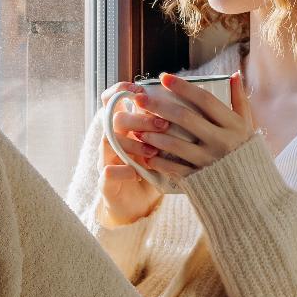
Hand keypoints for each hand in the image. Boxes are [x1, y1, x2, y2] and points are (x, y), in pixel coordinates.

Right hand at [97, 80, 165, 224]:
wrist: (139, 205)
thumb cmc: (154, 170)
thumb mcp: (162, 145)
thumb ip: (168, 126)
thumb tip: (191, 102)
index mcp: (124, 127)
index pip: (112, 99)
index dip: (121, 91)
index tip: (140, 90)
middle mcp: (111, 139)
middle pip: (115, 119)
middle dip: (139, 119)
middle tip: (163, 124)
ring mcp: (105, 159)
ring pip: (109, 142)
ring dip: (132, 144)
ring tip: (153, 150)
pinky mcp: (105, 182)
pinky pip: (107, 172)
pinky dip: (124, 171)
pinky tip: (139, 173)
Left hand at [125, 71, 257, 181]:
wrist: (251, 190)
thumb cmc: (246, 151)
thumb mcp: (247, 125)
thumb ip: (239, 100)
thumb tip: (233, 75)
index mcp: (232, 125)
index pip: (205, 100)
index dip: (183, 87)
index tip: (164, 78)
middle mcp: (220, 141)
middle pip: (185, 118)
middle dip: (159, 106)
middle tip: (139, 98)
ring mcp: (209, 160)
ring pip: (175, 144)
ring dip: (153, 135)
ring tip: (137, 128)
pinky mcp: (199, 177)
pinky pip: (174, 168)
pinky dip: (158, 160)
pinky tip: (145, 153)